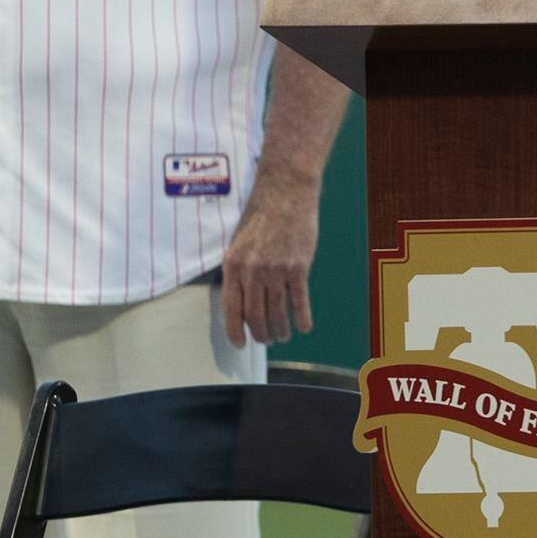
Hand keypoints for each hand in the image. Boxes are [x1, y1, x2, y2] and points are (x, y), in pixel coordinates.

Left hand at [221, 183, 316, 346]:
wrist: (285, 193)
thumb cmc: (261, 215)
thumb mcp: (238, 243)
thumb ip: (238, 270)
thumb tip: (242, 298)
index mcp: (233, 266)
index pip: (232, 308)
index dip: (235, 330)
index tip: (241, 344)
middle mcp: (253, 271)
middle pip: (256, 315)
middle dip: (261, 333)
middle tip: (266, 340)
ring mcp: (276, 270)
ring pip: (277, 312)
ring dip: (280, 329)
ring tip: (283, 336)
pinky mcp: (299, 266)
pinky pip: (300, 299)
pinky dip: (302, 316)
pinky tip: (304, 326)